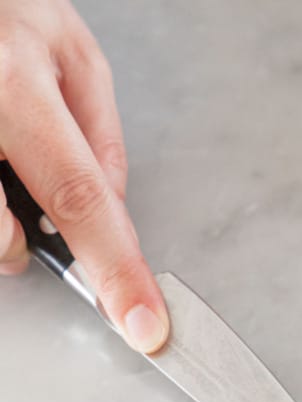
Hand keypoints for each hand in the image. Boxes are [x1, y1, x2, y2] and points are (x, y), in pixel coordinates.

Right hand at [0, 0, 168, 352]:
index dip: (115, 272)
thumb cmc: (3, 13)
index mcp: (15, 85)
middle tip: (21, 199)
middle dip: (22, 245)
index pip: (82, 201)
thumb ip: (100, 137)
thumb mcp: (71, 52)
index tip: (142, 325)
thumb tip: (114, 212)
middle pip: (5, 239)